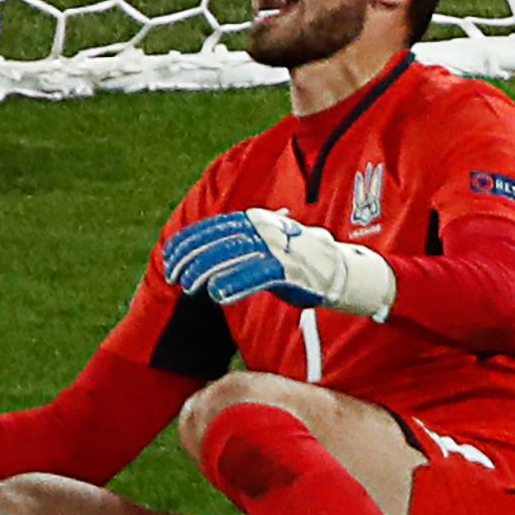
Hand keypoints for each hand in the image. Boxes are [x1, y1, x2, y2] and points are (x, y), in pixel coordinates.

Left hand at [159, 208, 393, 316]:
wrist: (343, 271)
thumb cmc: (302, 261)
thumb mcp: (270, 244)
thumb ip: (244, 246)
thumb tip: (211, 256)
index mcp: (259, 219)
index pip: (216, 226)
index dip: (190, 240)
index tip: (170, 255)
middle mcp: (267, 230)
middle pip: (219, 242)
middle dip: (192, 258)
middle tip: (174, 275)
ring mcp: (278, 249)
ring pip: (233, 258)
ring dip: (206, 272)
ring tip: (189, 287)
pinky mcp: (289, 270)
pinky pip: (255, 276)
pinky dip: (234, 284)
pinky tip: (217, 295)